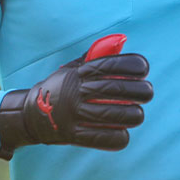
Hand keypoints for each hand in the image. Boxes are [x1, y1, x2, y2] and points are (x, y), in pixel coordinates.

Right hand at [0, 34, 152, 159]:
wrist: (31, 114)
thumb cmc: (61, 88)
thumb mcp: (74, 68)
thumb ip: (97, 56)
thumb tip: (122, 40)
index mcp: (78, 74)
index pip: (112, 65)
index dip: (134, 65)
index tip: (144, 69)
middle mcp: (77, 92)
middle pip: (119, 89)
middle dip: (141, 91)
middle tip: (147, 93)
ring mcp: (74, 114)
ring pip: (117, 115)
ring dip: (134, 115)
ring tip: (137, 114)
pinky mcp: (73, 135)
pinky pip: (104, 139)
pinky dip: (118, 137)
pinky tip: (123, 133)